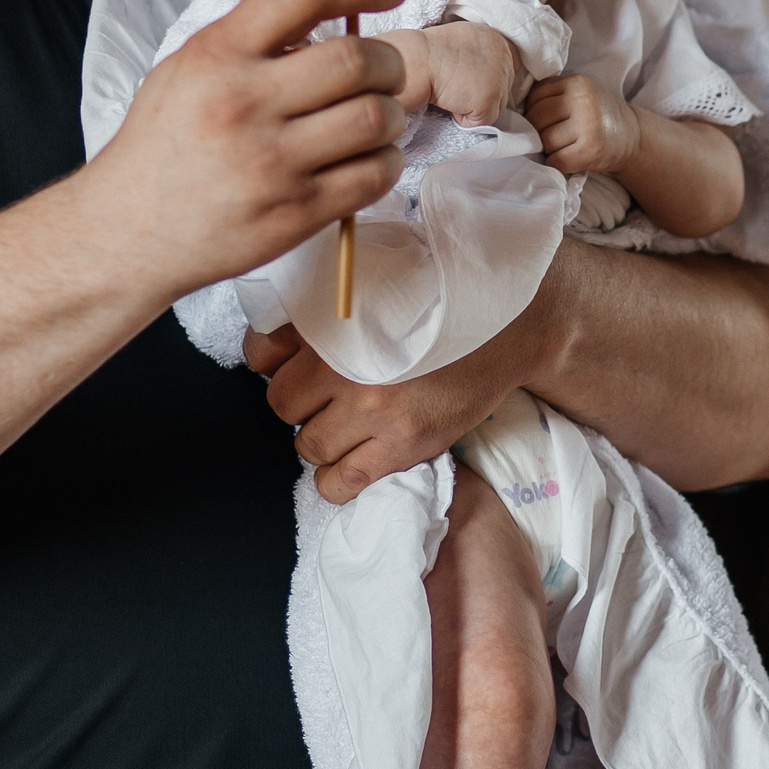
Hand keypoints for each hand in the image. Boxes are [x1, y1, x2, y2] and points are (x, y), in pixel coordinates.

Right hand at [91, 0, 406, 303]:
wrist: (126, 231)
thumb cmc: (161, 144)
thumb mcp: (186, 68)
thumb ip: (249, 38)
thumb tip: (330, 10)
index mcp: (217, 55)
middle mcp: (244, 103)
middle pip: (357, 59)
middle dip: (389, 61)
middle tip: (385, 72)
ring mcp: (271, 163)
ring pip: (375, 118)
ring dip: (392, 114)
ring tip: (377, 119)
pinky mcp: (294, 213)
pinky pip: (372, 176)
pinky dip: (386, 162)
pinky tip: (369, 159)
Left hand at [246, 316, 553, 503]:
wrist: (509, 324)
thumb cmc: (439, 304)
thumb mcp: (373, 286)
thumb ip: (319, 309)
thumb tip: (267, 349)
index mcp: (334, 317)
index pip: (259, 352)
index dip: (272, 361)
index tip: (291, 363)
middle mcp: (347, 363)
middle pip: (282, 403)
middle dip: (300, 400)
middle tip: (327, 393)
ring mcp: (375, 408)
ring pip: (307, 446)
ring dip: (321, 438)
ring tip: (348, 422)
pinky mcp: (404, 445)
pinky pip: (338, 483)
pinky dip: (335, 478)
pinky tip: (353, 458)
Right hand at [380, 24, 519, 125]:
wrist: (413, 61)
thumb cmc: (426, 54)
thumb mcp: (460, 42)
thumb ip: (477, 56)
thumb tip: (481, 76)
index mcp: (495, 39)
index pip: (502, 71)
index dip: (481, 80)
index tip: (461, 78)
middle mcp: (504, 55)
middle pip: (502, 91)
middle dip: (477, 93)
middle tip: (452, 83)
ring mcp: (499, 77)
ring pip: (494, 108)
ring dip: (470, 105)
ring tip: (449, 90)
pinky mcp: (489, 99)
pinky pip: (480, 122)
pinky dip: (462, 118)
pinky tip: (448, 100)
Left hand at [525, 73, 638, 175]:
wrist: (632, 138)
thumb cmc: (598, 116)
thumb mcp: (580, 93)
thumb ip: (554, 94)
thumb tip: (515, 111)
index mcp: (577, 82)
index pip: (535, 96)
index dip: (533, 111)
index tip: (545, 120)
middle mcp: (583, 100)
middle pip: (537, 119)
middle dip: (538, 131)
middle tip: (553, 136)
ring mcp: (588, 125)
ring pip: (545, 140)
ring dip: (548, 148)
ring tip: (563, 146)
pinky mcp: (590, 150)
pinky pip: (556, 159)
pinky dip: (557, 162)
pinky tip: (567, 158)